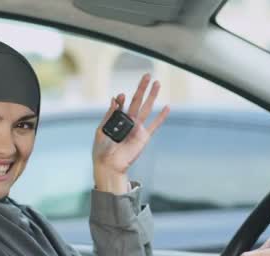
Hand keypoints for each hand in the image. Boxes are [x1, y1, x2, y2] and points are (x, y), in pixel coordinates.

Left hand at [92, 74, 169, 193]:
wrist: (109, 165)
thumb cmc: (101, 149)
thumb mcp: (102, 129)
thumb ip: (110, 114)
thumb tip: (115, 97)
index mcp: (117, 119)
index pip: (122, 104)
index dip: (122, 99)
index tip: (121, 96)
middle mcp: (128, 121)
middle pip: (137, 101)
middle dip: (142, 88)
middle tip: (147, 75)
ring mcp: (137, 128)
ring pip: (147, 108)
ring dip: (152, 96)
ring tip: (157, 83)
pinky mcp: (144, 137)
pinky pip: (154, 125)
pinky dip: (161, 117)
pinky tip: (167, 107)